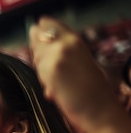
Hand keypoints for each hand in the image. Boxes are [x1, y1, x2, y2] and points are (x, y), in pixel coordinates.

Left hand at [29, 16, 117, 130]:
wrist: (98, 108)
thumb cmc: (90, 89)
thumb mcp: (79, 60)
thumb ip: (62, 50)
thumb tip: (39, 43)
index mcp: (75, 39)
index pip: (48, 24)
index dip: (39, 30)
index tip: (36, 33)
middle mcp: (67, 42)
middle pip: (36, 38)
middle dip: (37, 52)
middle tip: (49, 68)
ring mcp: (57, 55)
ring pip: (35, 56)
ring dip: (41, 69)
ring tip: (57, 80)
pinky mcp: (51, 70)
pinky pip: (37, 72)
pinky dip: (43, 82)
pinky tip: (55, 89)